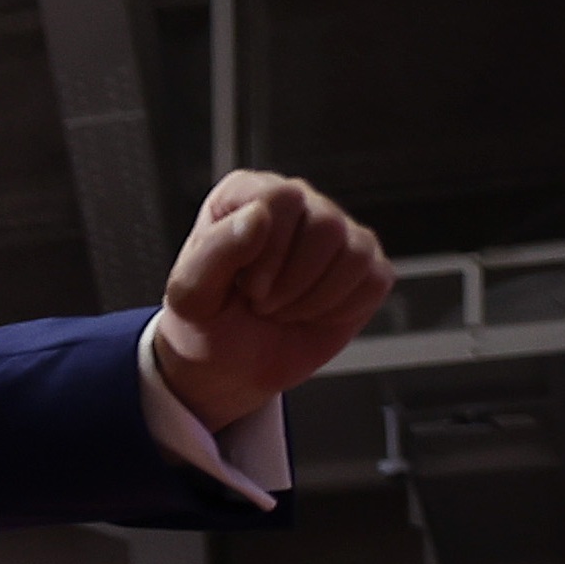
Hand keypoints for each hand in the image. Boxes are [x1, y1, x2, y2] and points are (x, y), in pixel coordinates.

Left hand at [154, 169, 393, 429]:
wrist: (229, 368)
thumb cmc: (206, 325)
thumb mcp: (190, 297)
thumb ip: (214, 252)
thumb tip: (259, 214)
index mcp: (246, 195)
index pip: (282, 198)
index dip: (270, 252)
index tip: (248, 288)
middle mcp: (296, 202)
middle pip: (326, 224)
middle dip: (291, 283)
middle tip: (263, 305)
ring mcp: (336, 231)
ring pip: (355, 252)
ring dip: (313, 300)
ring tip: (283, 310)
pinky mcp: (364, 265)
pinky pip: (374, 280)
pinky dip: (341, 310)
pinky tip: (312, 315)